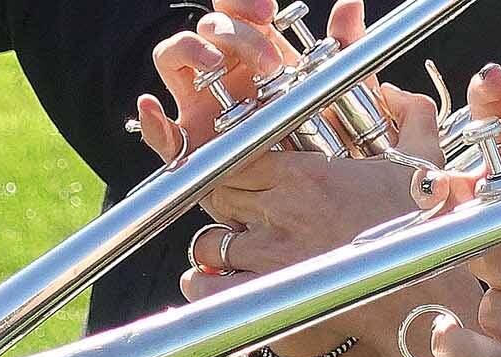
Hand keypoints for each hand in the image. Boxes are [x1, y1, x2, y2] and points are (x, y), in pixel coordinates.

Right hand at [137, 0, 375, 161]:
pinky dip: (150, 119)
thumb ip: (345, 46)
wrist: (314, 193)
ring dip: (189, 51)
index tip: (266, 14)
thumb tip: (350, 6)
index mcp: (254, 50)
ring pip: (173, 57)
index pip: (235, 10)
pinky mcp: (188, 144)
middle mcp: (222, 70)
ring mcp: (200, 103)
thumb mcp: (344, 91)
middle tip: (267, 63)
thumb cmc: (326, 136)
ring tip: (214, 67)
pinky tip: (152, 107)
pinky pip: (160, 131)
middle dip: (235, 36)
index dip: (242, 4)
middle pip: (209, 28)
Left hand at [180, 83, 439, 280]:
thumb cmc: (424, 235)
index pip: (238, 156)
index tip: (242, 178)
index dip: (234, 167)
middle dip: (225, 204)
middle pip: (218, 195)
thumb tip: (395, 93)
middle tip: (239, 214)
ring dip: (217, 246)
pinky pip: (210, 288)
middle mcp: (281, 210)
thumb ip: (411, 118)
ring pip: (210, 242)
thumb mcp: (424, 165)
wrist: (427, 297)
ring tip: (233, 251)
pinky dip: (204, 287)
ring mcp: (270, 255)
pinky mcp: (268, 296)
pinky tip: (216, 285)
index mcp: (307, 175)